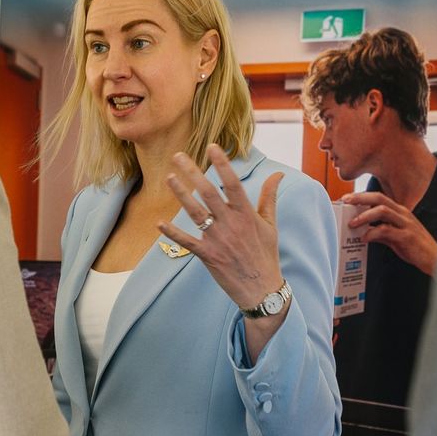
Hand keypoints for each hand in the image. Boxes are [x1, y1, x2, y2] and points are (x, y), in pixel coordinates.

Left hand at [157, 145, 286, 360]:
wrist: (262, 288)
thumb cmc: (266, 253)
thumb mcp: (270, 224)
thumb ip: (269, 197)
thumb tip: (277, 173)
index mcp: (247, 214)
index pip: (234, 183)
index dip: (223, 164)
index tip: (212, 147)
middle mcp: (231, 224)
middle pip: (209, 193)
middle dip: (193, 173)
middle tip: (178, 155)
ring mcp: (218, 239)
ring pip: (195, 213)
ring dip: (181, 195)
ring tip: (168, 177)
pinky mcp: (208, 255)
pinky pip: (187, 242)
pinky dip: (173, 233)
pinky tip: (159, 223)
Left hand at [342, 191, 436, 274]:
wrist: (434, 259)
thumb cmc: (414, 246)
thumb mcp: (394, 236)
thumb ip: (380, 231)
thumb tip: (362, 231)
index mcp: (399, 211)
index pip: (378, 197)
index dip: (361, 196)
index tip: (345, 199)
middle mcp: (402, 214)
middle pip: (379, 198)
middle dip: (360, 198)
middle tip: (345, 202)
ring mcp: (406, 224)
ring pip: (383, 210)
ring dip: (364, 215)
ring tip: (352, 223)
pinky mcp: (407, 236)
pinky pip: (387, 230)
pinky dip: (373, 233)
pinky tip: (364, 238)